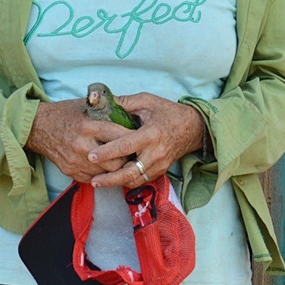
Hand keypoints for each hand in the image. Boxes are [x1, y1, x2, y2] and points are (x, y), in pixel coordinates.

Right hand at [25, 98, 132, 181]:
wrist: (38, 127)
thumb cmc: (66, 114)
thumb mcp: (86, 105)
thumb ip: (107, 109)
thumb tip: (131, 111)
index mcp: (88, 126)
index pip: (119, 136)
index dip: (133, 138)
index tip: (141, 138)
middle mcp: (82, 145)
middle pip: (116, 161)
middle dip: (128, 158)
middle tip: (135, 154)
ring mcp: (76, 161)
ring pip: (106, 173)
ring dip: (116, 168)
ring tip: (124, 161)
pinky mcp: (71, 172)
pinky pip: (94, 178)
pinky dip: (102, 173)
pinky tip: (107, 166)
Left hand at [87, 93, 204, 189]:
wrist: (192, 127)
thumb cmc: (167, 112)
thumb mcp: (147, 101)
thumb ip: (124, 102)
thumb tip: (100, 100)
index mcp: (150, 134)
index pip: (125, 146)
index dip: (107, 152)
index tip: (91, 156)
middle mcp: (156, 152)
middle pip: (130, 172)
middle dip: (110, 178)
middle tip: (93, 180)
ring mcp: (160, 164)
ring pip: (136, 180)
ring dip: (117, 183)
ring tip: (100, 182)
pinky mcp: (161, 170)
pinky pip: (142, 180)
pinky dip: (128, 181)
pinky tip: (115, 180)